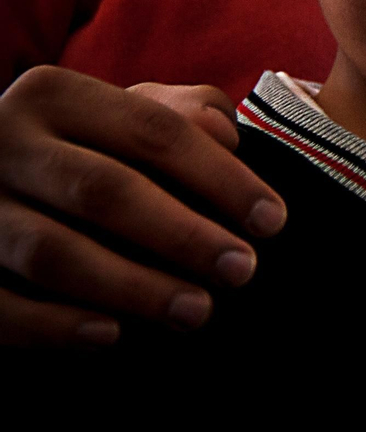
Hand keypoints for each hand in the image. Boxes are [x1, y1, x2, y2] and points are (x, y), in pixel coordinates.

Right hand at [0, 68, 286, 347]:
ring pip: (52, 253)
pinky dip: (54, 325)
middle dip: (182, 236)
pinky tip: (111, 336)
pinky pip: (1, 306)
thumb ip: (180, 113)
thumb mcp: (124, 115)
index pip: (154, 133)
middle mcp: (4, 141)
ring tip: (196, 311)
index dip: (221, 178)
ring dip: (132, 288)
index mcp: (55, 95)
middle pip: (104, 191)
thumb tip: (225, 136)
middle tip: (242, 271)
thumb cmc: (85, 148)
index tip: (273, 222)